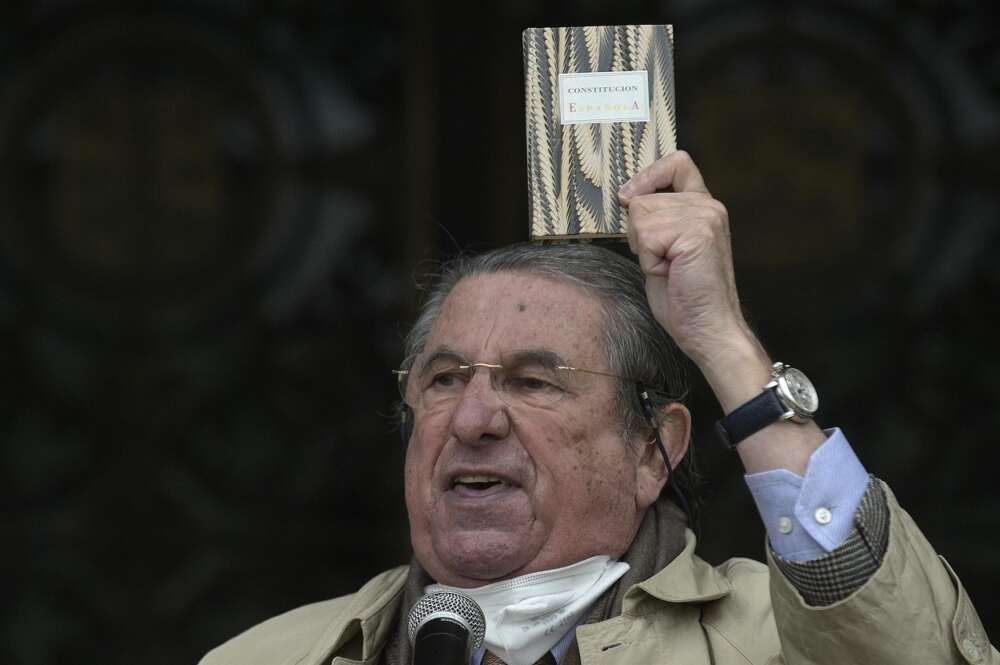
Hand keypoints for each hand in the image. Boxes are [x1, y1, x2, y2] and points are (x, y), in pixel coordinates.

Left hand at [618, 150, 755, 370]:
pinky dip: (649, 260)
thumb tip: (626, 197)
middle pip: (643, 199)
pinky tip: (670, 273)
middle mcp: (709, 206)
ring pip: (641, 216)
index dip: (648, 176)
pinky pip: (646, 235)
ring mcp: (705, 217)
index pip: (677, 163)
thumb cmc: (684, 297)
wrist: (706, 329)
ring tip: (669, 268)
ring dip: (644, 249)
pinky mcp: (697, 233)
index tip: (628, 198)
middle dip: (639, 233)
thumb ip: (654, 220)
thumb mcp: (663, 249)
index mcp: (704, 207)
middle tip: (664, 261)